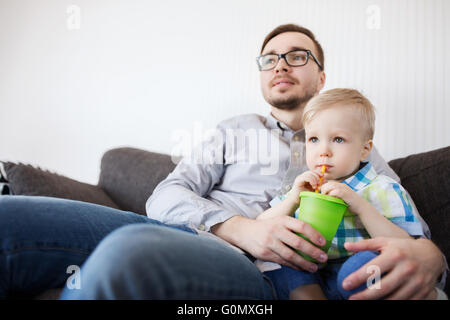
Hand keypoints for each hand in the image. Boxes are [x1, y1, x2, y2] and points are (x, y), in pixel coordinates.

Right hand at [212, 215, 328, 271]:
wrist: (244, 232)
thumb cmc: (267, 226)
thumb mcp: (279, 220)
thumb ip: (293, 226)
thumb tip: (315, 236)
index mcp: (282, 220)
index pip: (301, 226)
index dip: (314, 234)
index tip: (323, 242)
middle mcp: (276, 230)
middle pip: (297, 242)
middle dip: (313, 251)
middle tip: (323, 257)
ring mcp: (270, 242)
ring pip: (291, 255)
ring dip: (305, 263)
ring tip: (315, 267)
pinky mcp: (265, 253)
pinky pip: (283, 261)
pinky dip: (294, 266)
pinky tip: (302, 268)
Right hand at [288, 171, 324, 203]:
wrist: (296, 201)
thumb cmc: (305, 195)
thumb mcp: (313, 189)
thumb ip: (319, 184)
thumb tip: (325, 180)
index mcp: (305, 177)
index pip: (312, 172)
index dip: (318, 173)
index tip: (323, 177)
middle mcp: (302, 176)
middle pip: (311, 172)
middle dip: (317, 176)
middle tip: (319, 183)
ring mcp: (299, 178)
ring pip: (309, 174)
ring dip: (315, 179)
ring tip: (315, 186)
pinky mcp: (298, 181)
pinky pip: (306, 177)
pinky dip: (311, 181)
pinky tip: (313, 186)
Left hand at [320, 181, 363, 212]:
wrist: (361, 207)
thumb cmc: (351, 204)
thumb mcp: (342, 197)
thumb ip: (336, 195)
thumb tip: (325, 198)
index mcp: (341, 185)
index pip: (329, 183)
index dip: (324, 189)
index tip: (323, 195)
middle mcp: (342, 185)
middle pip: (328, 184)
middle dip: (324, 190)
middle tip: (324, 197)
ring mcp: (344, 189)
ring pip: (330, 186)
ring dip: (326, 192)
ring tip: (326, 198)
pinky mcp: (345, 193)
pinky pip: (334, 192)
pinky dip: (331, 195)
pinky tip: (332, 200)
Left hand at [342, 237, 444, 299]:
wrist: (431, 255)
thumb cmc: (402, 248)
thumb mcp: (384, 241)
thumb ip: (365, 244)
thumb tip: (345, 246)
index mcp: (395, 255)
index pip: (373, 269)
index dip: (357, 278)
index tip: (345, 284)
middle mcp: (406, 269)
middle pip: (383, 287)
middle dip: (365, 296)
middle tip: (351, 298)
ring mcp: (416, 282)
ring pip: (394, 298)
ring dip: (377, 303)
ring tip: (362, 303)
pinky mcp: (422, 293)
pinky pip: (405, 302)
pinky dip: (392, 303)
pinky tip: (380, 304)